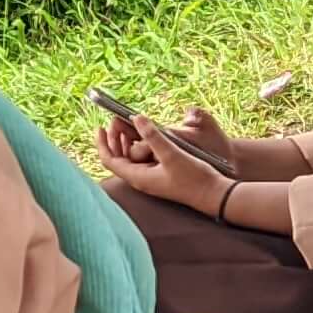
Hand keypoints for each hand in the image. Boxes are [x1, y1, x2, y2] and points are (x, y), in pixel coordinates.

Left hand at [95, 108, 231, 216]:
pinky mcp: (159, 176)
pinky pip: (141, 160)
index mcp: (138, 177)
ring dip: (125, 142)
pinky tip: (144, 136)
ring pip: (129, 159)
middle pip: (117, 158)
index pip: (109, 160)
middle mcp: (140, 179)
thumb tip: (135, 118)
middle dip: (113, 139)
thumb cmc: (193, 177)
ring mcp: (149, 178)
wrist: (212, 194)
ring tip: (126, 125)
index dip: (102, 143)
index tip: (100, 127)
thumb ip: (152, 136)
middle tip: (115, 121)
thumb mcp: (171, 153)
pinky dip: (138, 147)